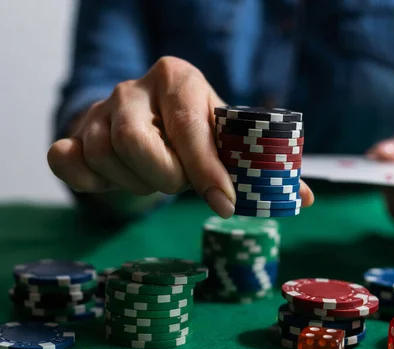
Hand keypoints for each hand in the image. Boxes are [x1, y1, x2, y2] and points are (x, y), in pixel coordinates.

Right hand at [47, 57, 313, 217]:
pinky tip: (111, 178)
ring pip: (106, 159)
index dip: (207, 170)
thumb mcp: (228, 141)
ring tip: (154, 177)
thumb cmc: (196, 135)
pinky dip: (90, 181)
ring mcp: (98, 108)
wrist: (148, 123)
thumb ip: (261, 168)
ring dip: (136, 185)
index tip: (226, 204)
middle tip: (177, 182)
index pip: (189, 125)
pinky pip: (67, 160)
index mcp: (179, 78)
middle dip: (163, 178)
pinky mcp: (72, 131)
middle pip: (135, 142)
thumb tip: (304, 198)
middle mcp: (134, 87)